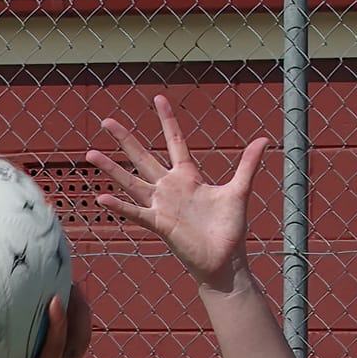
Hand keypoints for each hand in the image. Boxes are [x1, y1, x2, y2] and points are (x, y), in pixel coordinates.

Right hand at [0, 283, 92, 357]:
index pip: (56, 347)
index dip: (58, 322)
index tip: (56, 296)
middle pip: (80, 339)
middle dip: (80, 310)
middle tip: (72, 280)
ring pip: (79, 343)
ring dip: (79, 316)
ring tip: (71, 288)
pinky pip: (69, 348)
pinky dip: (68, 328)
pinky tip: (54, 313)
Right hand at [89, 94, 271, 292]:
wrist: (224, 259)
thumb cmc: (229, 229)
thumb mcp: (239, 191)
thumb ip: (248, 165)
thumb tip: (265, 139)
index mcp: (188, 176)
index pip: (174, 141)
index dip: (167, 120)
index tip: (158, 98)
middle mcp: (170, 188)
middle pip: (143, 157)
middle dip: (125, 139)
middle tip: (106, 121)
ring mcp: (161, 205)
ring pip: (131, 182)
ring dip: (112, 169)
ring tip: (91, 154)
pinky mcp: (159, 224)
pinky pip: (135, 212)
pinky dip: (119, 206)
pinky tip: (101, 198)